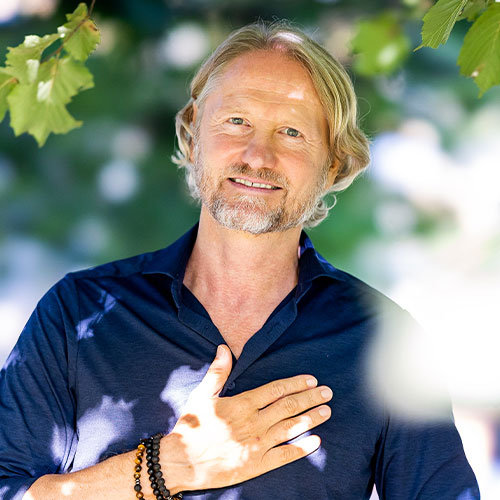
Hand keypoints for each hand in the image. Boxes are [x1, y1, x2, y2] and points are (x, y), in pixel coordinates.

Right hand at [160, 344, 332, 492]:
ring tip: (326, 411)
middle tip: (328, 393)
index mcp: (242, 404)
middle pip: (288, 407)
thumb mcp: (202, 395)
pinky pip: (283, 456)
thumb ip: (218, 372)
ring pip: (290, 428)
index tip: (311, 380)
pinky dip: (301, 448)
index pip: (276, 390)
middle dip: (310, 398)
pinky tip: (316, 442)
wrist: (182, 462)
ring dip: (310, 419)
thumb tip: (225, 348)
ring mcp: (257, 445)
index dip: (295, 384)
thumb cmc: (192, 426)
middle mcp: (254, 423)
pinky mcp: (256, 465)